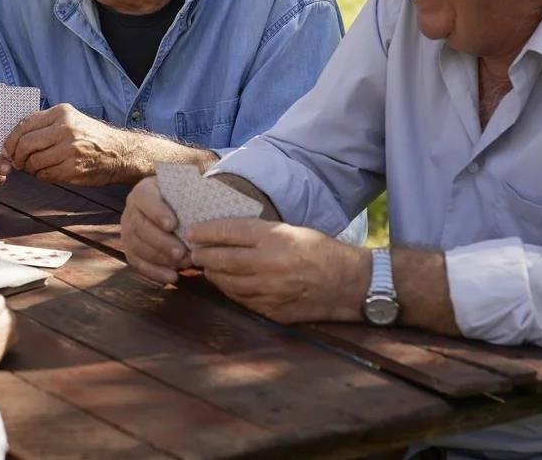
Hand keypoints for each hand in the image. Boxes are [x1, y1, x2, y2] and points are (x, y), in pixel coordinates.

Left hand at [3, 103, 132, 185]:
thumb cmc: (91, 137)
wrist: (119, 153)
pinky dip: (41, 176)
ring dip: (29, 168)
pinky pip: (45, 175)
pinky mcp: (73, 168)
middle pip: (25, 144)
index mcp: (62, 113)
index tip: (8, 149)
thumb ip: (45, 125)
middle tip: (18, 162)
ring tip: (35, 168)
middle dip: (17, 156)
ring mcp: (70, 149)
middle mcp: (65, 129)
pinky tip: (47, 173)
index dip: (11, 140)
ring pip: (34, 162)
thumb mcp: (70, 120)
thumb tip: (14, 140)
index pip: (24, 125)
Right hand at [121, 176, 190, 284]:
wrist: (172, 211)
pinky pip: (137, 263)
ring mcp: (127, 231)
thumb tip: (208, 194)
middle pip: (140, 227)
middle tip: (182, 252)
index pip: (146, 199)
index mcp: (144, 191)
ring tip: (183, 264)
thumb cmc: (183, 201)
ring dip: (160, 258)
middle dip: (161, 242)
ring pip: (137, 246)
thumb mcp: (186, 191)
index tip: (173, 225)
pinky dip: (154, 272)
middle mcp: (131, 210)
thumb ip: (193, 193)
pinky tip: (172, 277)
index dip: (157, 212)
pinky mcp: (130, 250)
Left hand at [188, 218, 367, 324]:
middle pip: (221, 259)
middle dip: (202, 254)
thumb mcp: (291, 230)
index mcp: (275, 239)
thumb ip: (258, 233)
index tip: (192, 231)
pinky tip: (226, 283)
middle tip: (193, 251)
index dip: (206, 231)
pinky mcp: (271, 311)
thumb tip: (223, 233)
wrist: (348, 284)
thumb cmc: (319, 251)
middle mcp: (268, 265)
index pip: (229, 232)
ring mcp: (268, 291)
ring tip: (206, 266)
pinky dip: (229, 290)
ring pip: (226, 282)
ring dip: (212, 274)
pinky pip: (239, 299)